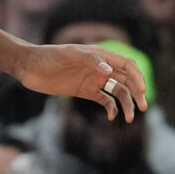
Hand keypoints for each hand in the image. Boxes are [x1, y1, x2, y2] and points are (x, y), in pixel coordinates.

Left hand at [15, 43, 146, 120]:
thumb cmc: (49, 56)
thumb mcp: (69, 54)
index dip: (137, 76)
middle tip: (143, 108)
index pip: (127, 64)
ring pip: (118, 92)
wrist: (30, 67)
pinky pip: (104, 100)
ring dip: (126, 104)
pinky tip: (111, 116)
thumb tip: (109, 71)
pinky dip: (111, 108)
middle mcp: (101, 67)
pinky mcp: (86, 91)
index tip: (142, 91)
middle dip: (137, 93)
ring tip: (129, 118)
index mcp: (101, 55)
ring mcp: (94, 80)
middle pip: (127, 80)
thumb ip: (90, 60)